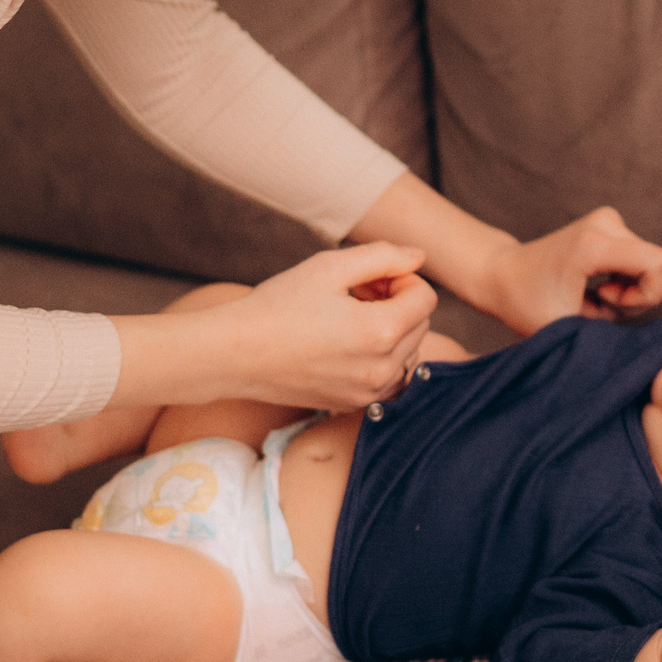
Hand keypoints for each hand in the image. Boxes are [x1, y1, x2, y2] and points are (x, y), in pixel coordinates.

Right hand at [110, 243, 435, 414]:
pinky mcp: (353, 405)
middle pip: (420, 323)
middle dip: (396, 301)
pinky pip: (387, 375)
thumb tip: (418, 257)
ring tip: (347, 316)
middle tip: (354, 292)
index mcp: (380, 332)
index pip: (426, 297)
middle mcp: (382, 369)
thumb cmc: (277, 306)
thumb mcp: (329, 268)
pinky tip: (342, 343)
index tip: (369, 276)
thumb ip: (382, 256)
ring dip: (389, 329)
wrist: (235, 355)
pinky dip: (377, 356)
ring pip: (407, 351)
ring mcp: (369, 392)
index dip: (402, 277)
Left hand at [475, 207, 661, 335]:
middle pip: (659, 266)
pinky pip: (641, 259)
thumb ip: (612, 330)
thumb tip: (652, 338)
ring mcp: (608, 220)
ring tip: (592, 297)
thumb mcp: (567, 327)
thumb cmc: (527, 304)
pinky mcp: (609, 224)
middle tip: (598, 303)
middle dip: (637, 296)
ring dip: (629, 291)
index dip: (648, 294)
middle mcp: (605, 223)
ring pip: (652, 265)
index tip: (610, 303)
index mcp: (593, 245)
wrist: (502, 274)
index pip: (658, 263)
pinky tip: (594, 286)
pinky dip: (624, 280)